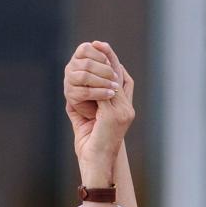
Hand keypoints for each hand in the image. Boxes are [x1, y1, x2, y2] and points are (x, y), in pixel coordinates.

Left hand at [64, 41, 135, 182]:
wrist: (96, 163)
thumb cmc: (91, 146)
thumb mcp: (89, 119)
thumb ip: (88, 102)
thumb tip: (78, 86)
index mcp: (125, 110)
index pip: (125, 81)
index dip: (115, 64)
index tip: (103, 50)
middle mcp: (127, 109)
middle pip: (120, 76)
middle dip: (109, 58)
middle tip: (98, 43)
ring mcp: (123, 112)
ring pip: (113, 79)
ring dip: (102, 63)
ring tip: (93, 49)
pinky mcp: (114, 115)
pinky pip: (105, 90)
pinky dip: (96, 77)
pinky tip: (87, 66)